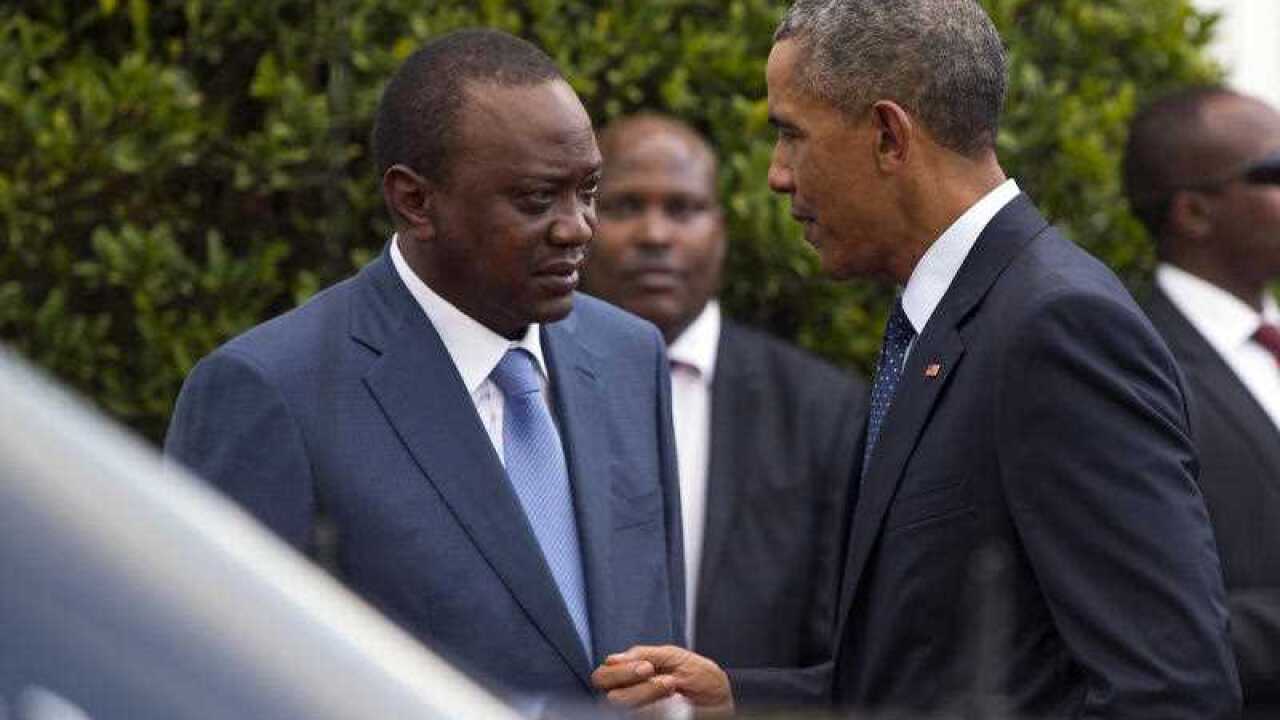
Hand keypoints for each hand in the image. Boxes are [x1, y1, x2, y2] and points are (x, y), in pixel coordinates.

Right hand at [592, 645, 733, 716]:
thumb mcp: (675, 657)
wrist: (722, 701)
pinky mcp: (648, 718)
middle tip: (650, 671)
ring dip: (645, 691)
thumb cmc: (700, 678)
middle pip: (605, 689)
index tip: (646, 665)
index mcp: (632, 675)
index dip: (618, 670)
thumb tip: (612, 659)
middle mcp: (630, 694)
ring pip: (619, 704)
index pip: (602, 675)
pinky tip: (673, 701)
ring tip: (671, 685)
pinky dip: (654, 707)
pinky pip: (640, 715)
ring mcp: (639, 710)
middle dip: (624, 676)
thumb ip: (645, 655)